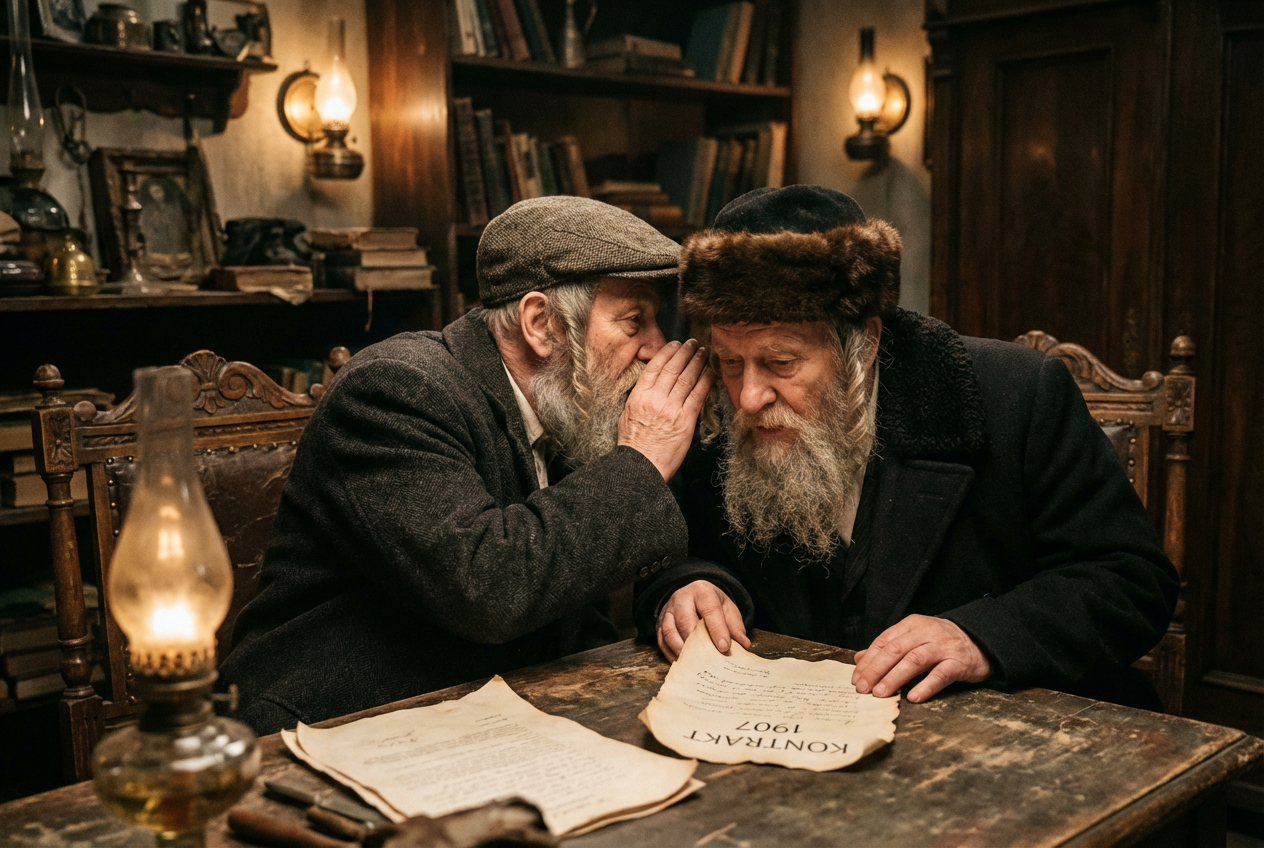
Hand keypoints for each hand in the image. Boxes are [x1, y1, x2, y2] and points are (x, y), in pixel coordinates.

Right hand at [618, 339, 713, 481]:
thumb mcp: (628, 414)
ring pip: (687, 379)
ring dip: (697, 362)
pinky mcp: (685, 421)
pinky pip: (698, 396)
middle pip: (673, 369)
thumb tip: (653, 383)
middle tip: (693, 342)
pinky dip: (705, 382)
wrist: (640, 467)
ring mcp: (671, 410)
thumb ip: (641, 397)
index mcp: (639, 396)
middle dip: (685, 352)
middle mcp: (655, 400)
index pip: (655, 367)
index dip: (667, 352)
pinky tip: (710, 373)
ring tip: (703, 352)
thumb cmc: (634, 445)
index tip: (675, 344)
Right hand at [656, 580, 749, 661]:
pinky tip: (682, 662)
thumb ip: (735, 626)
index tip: (724, 647)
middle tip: (707, 659)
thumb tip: (743, 644)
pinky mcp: (660, 624)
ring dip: (681, 649)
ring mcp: (668, 611)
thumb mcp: (727, 609)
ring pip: (670, 631)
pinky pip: (661, 640)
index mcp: (702, 591)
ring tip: (694, 664)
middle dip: (696, 642)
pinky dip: (671, 653)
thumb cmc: (712, 604)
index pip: (709, 609)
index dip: (717, 629)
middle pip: (685, 620)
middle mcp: (681, 599)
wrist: (693, 594)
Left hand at [851, 615, 991, 703]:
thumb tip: (859, 659)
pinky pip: (940, 674)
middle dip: (876, 669)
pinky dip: (925, 686)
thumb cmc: (942, 642)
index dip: (868, 660)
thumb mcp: (914, 638)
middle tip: (863, 688)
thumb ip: (888, 647)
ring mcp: (943, 647)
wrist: (981, 641)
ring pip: (914, 660)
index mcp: (912, 625)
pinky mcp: (959, 663)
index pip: (884, 641)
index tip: (856, 678)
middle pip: (895, 650)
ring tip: (881, 693)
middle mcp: (926, 633)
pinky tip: (913, 697)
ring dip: (895, 677)